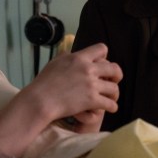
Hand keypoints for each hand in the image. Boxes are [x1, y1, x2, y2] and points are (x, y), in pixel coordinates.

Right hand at [0, 43, 120, 157]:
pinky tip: (109, 108)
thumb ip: (65, 56)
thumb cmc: (43, 82)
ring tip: (111, 98)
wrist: (40, 100)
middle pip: (114, 68)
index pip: (102, 49)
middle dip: (116, 75)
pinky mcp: (92, 100)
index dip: (105, 56)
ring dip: (114, 94)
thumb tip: (69, 52)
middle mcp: (88, 69)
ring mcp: (91, 85)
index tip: (103, 64)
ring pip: (114, 88)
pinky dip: (112, 107)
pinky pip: (110, 104)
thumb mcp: (54, 63)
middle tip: (113, 81)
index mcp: (79, 58)